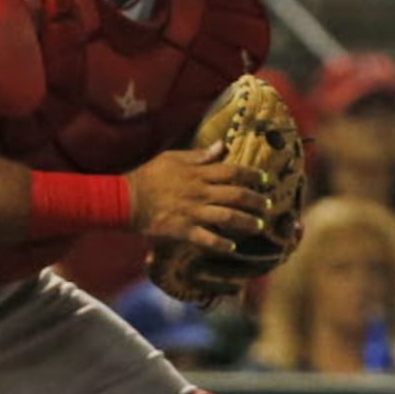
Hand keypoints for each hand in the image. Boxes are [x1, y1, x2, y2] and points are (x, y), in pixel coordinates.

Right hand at [127, 143, 269, 249]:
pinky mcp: (183, 230)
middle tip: (269, 206)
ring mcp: (192, 212)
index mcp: (198, 173)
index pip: (233, 171)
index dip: (253, 175)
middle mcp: (200, 192)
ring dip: (246, 222)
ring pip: (228, 217)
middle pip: (237, 195)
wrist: (126, 199)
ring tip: (258, 226)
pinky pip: (207, 239)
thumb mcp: (173, 158)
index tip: (265, 180)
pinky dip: (221, 244)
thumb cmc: (149, 175)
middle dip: (257, 201)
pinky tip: (231, 247)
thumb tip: (221, 146)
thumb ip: (200, 155)